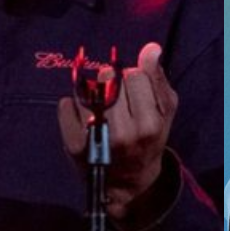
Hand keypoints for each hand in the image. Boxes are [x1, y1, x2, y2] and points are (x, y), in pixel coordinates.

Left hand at [57, 42, 178, 220]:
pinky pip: (65, 105)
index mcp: (149, 124)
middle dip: (113, 83)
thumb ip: (157, 80)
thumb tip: (151, 48)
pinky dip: (72, 105)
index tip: (134, 93)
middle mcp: (123, 133)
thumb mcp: (163, 112)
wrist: (128, 182)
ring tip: (100, 107)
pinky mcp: (73, 145)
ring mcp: (96, 139)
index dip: (134, 79)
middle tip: (117, 101)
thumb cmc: (149, 140)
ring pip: (86, 89)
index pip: (135, 75)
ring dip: (92, 92)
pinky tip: (84, 117)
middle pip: (109, 77)